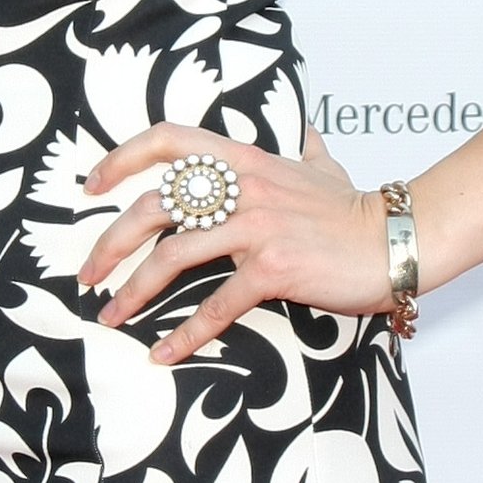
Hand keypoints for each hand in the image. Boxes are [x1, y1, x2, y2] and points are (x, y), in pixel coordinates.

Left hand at [80, 128, 395, 367]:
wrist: (394, 240)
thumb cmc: (355, 209)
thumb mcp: (321, 163)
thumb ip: (299, 145)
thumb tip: (299, 128)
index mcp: (244, 158)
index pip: (169, 140)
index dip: (121, 158)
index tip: (90, 186)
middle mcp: (243, 187)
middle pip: (153, 206)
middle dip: (109, 243)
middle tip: (88, 275)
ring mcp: (256, 228)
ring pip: (172, 257)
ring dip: (132, 292)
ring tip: (111, 317)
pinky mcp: (273, 269)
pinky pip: (217, 304)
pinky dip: (185, 335)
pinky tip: (164, 355)